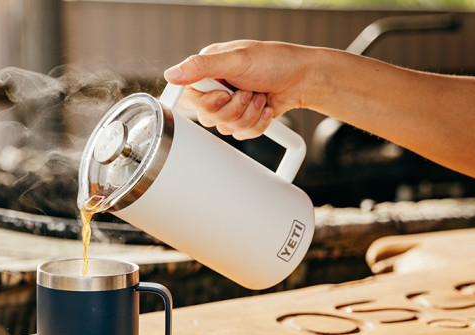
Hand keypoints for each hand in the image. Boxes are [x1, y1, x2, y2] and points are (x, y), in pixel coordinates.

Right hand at [164, 40, 311, 139]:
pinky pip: (241, 135)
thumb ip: (201, 66)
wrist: (304, 79)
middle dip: (232, 108)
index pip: (187, 97)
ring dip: (248, 115)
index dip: (205, 102)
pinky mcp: (243, 119)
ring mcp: (230, 105)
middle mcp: (216, 88)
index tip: (222, 94)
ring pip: (225, 128)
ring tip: (259, 96)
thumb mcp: (236, 59)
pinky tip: (265, 107)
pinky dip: (257, 123)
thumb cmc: (275, 62)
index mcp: (208, 70)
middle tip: (246, 91)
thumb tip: (170, 74)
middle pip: (207, 117)